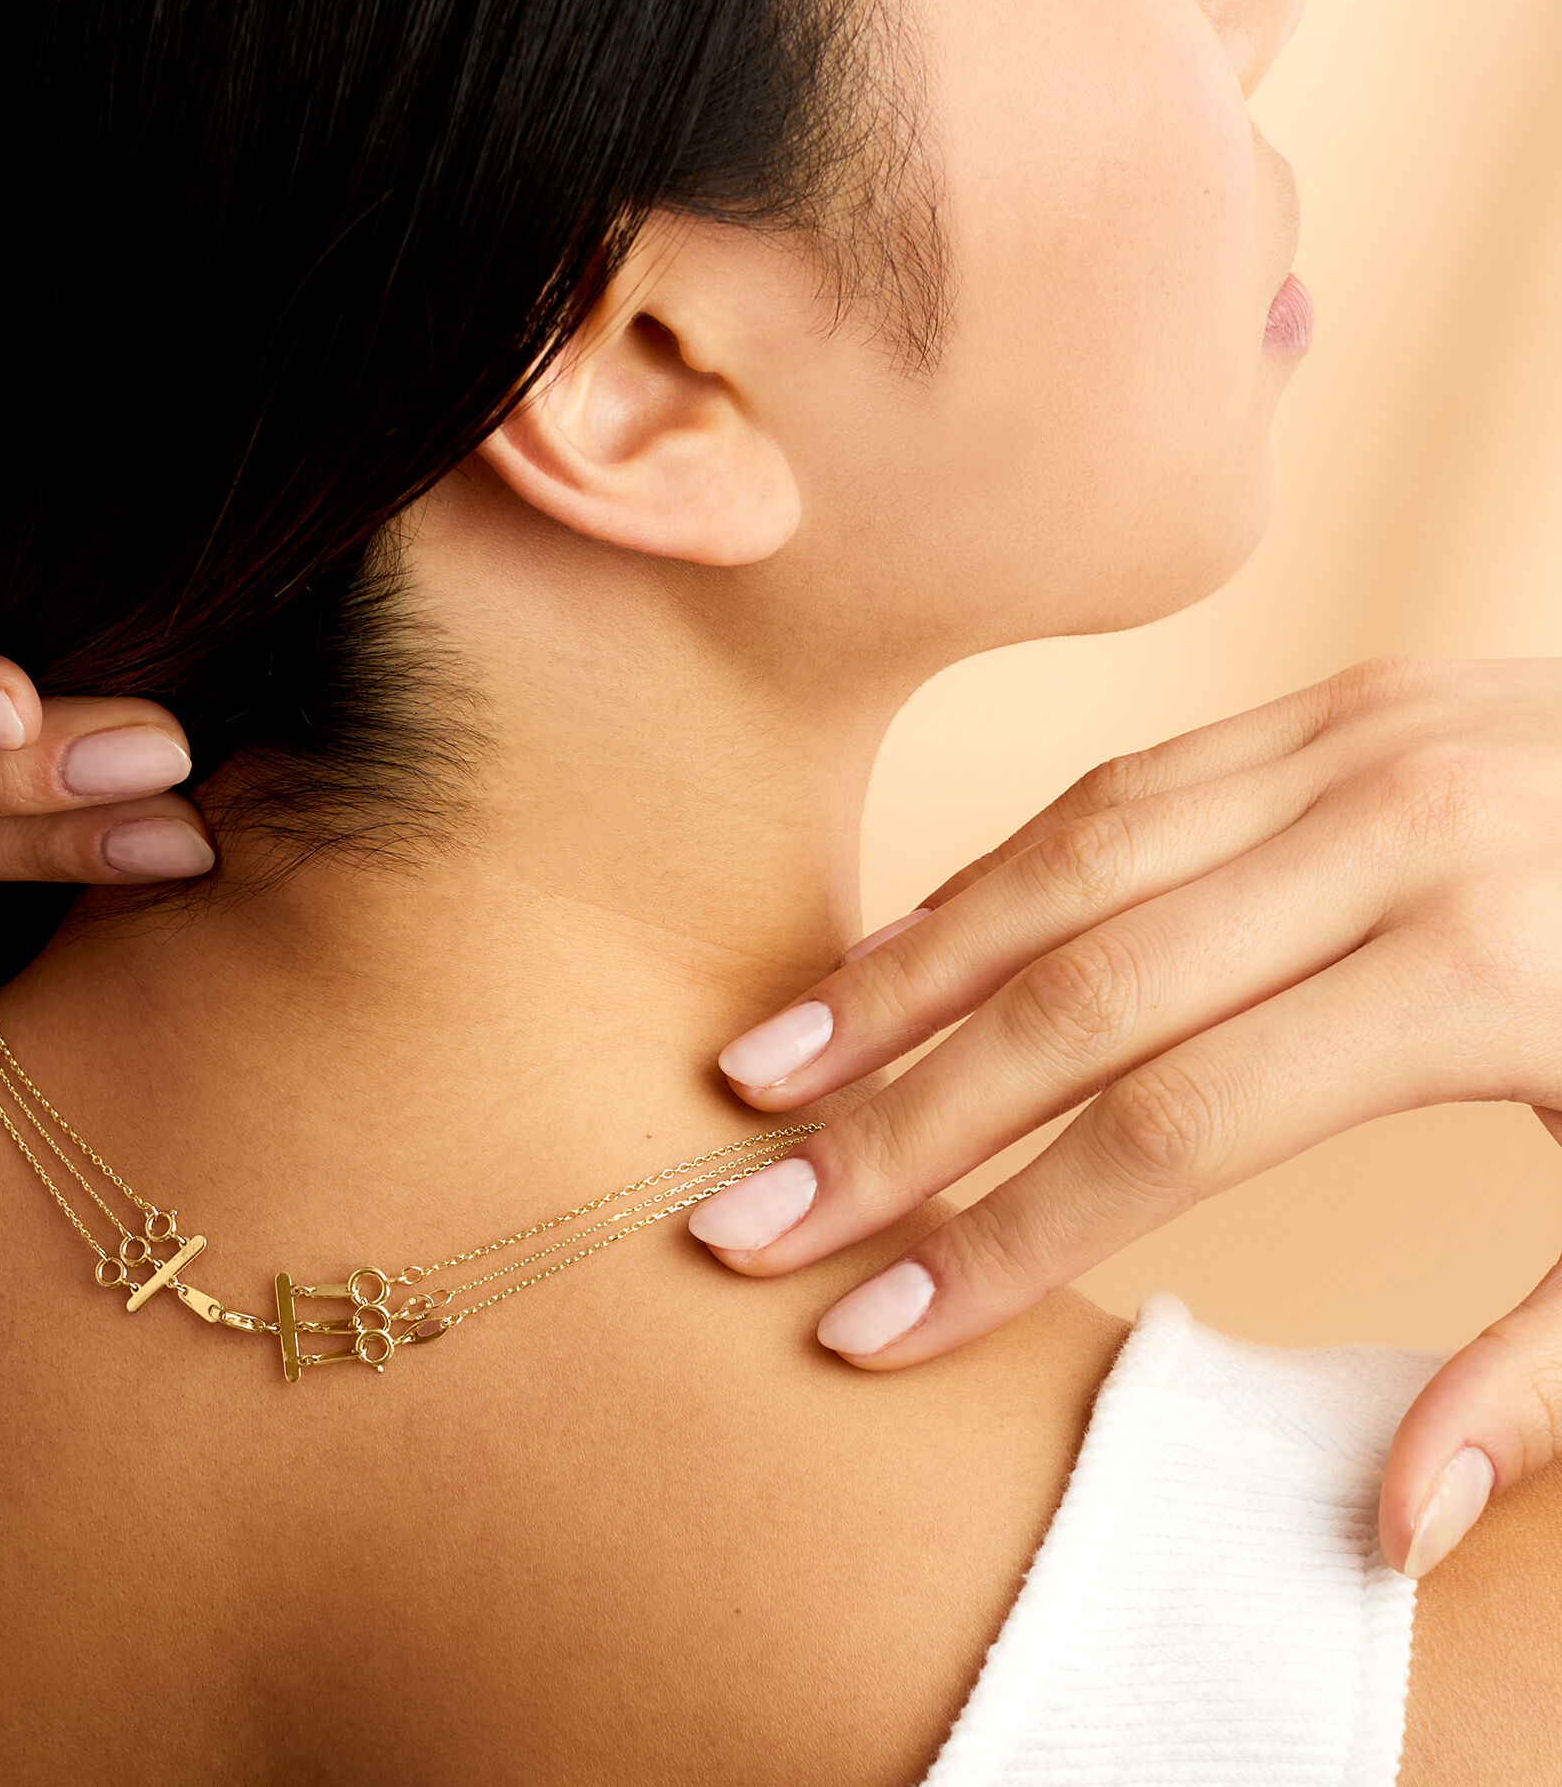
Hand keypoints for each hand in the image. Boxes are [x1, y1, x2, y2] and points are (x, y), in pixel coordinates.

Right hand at [687, 656, 1561, 1578]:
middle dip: (894, 1117)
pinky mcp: (1334, 699)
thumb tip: (1381, 1529)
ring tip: (767, 1070)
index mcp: (1488, 971)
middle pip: (1079, 990)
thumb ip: (1548, 1373)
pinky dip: (991, 875)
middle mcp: (1394, 830)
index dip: (1002, 1239)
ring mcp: (1353, 738)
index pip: (1172, 1128)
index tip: (868, 1325)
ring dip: (902, 974)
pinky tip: (897, 955)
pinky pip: (1117, 788)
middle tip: (746, 1210)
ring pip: (1067, 860)